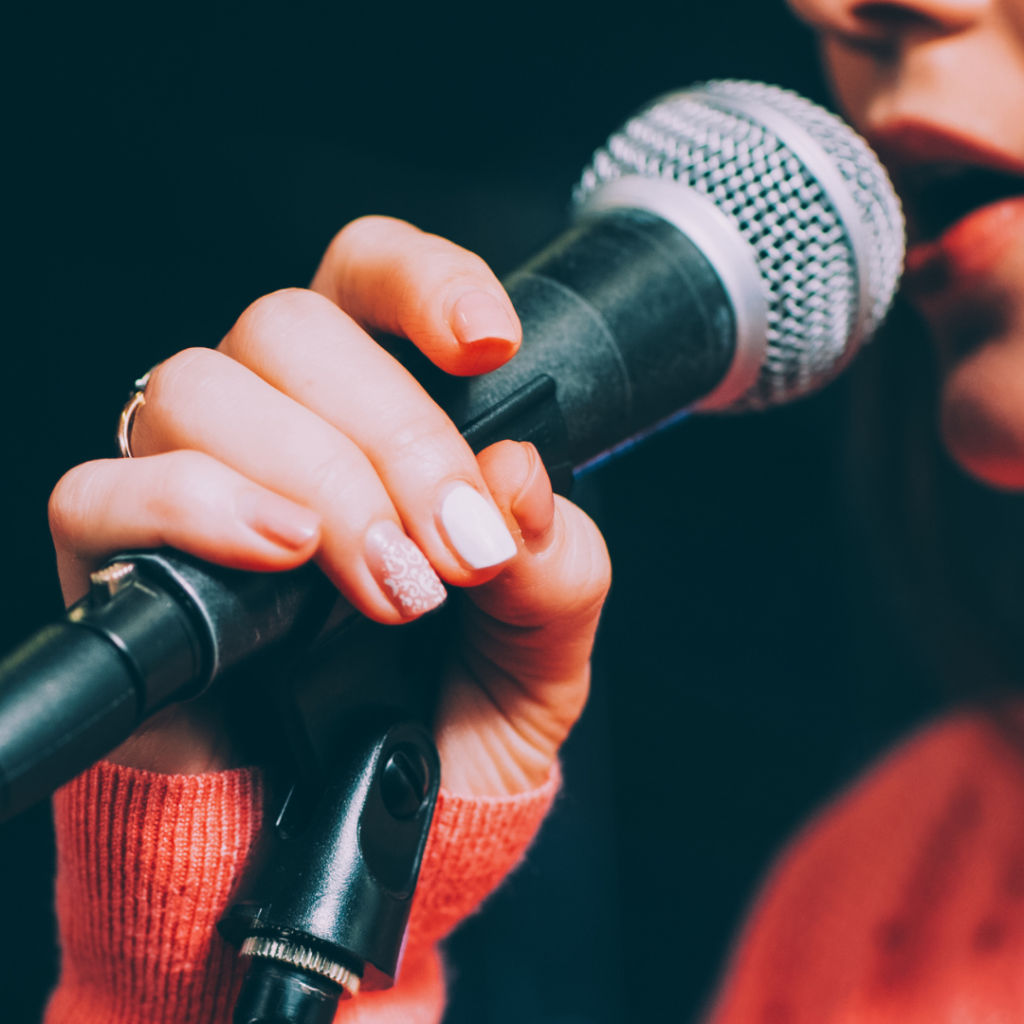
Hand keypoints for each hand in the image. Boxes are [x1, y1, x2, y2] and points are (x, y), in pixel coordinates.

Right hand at [48, 217, 610, 794]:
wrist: (375, 825)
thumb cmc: (449, 717)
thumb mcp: (542, 647)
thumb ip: (556, 567)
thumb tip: (517, 481)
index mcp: (378, 411)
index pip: (370, 277)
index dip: (422, 281)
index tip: (487, 345)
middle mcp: (278, 425)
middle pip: (290, 325)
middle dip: (395, 437)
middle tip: (456, 551)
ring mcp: (192, 482)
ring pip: (201, 389)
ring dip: (315, 480)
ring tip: (385, 586)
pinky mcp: (120, 559)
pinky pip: (104, 490)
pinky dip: (194, 509)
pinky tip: (276, 555)